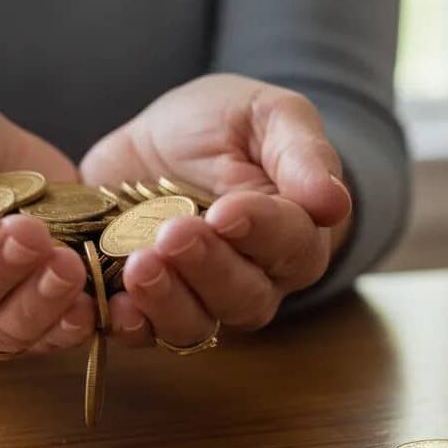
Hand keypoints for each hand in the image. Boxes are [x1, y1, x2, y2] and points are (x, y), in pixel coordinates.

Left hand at [80, 74, 352, 347]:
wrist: (160, 136)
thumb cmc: (227, 124)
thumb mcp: (267, 115)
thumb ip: (302, 153)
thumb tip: (334, 203)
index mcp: (293, 233)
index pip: (290, 245)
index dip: (260, 232)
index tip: (227, 211)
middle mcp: (251, 279)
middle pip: (243, 298)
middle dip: (208, 269)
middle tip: (174, 233)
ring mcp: (196, 297)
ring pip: (194, 325)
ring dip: (167, 302)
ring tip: (140, 265)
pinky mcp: (144, 301)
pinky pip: (141, 333)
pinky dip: (126, 324)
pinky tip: (114, 305)